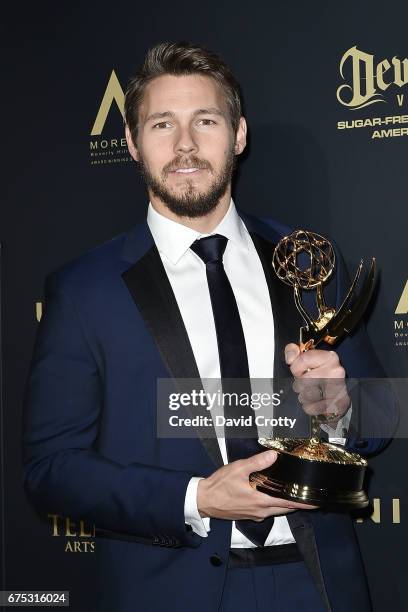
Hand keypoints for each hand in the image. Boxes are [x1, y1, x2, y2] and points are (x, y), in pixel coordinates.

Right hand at [197, 450, 317, 520]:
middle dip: (298, 503)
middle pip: (285, 508)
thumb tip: (273, 455)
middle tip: (308, 495)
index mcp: (261, 500)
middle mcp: (261, 511)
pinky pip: (266, 511)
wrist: (204, 500)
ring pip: (276, 511)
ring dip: (286, 504)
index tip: (317, 502)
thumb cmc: (220, 485)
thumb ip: (257, 462)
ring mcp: (254, 515)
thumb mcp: (238, 469)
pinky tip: (272, 496)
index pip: (289, 503)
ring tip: (294, 495)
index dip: (304, 503)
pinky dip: (274, 504)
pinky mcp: (248, 515)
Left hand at [284, 343, 350, 426]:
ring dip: (303, 397)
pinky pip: (312, 408)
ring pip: (307, 395)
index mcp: (329, 357)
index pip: (303, 360)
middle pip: (303, 380)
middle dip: (299, 385)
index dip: (296, 368)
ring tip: (310, 394)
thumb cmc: (319, 376)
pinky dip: (310, 408)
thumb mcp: (306, 359)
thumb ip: (293, 352)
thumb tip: (290, 358)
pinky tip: (315, 403)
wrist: (336, 396)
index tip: (299, 372)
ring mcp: (339, 389)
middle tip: (305, 385)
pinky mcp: (338, 405)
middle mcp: (336, 371)